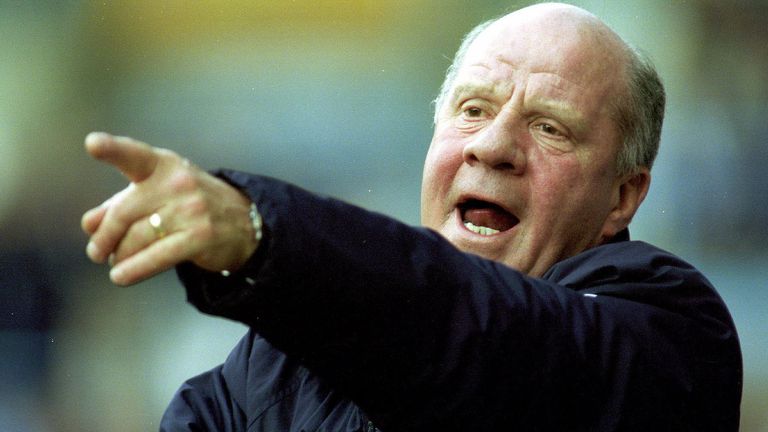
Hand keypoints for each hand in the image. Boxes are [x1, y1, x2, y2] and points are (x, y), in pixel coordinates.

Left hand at [82, 132, 257, 285]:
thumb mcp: (157, 195)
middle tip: (96, 252)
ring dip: (120, 255)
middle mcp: (178, 183)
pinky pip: (156, 256)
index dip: (113, 150)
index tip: (92, 144)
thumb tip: (89, 224)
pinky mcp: (200, 236)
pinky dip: (134, 269)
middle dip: (105, 237)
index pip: (135, 155)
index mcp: (164, 166)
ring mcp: (192, 209)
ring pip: (137, 238)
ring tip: (115, 263)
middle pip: (124, 212)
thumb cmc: (190, 206)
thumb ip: (121, 204)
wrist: (243, 223)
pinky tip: (121, 276)